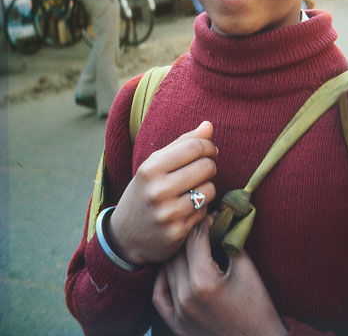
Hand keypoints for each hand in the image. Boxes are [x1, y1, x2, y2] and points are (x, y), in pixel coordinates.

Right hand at [107, 121, 216, 265]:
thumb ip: (182, 143)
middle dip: (210, 166)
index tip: (210, 151)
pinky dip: (201, 208)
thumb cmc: (145, 191)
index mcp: (151, 168)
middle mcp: (158, 190)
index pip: (194, 147)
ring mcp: (167, 213)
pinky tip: (188, 209)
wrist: (124, 236)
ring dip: (207, 188)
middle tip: (202, 171)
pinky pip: (205, 211)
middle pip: (206, 167)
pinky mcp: (177, 233)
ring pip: (209, 190)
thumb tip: (209, 125)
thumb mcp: (155, 164)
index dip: (209, 146)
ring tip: (194, 190)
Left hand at [152, 218, 286, 335]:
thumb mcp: (246, 269)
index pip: (196, 239)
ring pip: (167, 270)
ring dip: (178, 254)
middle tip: (202, 227)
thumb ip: (230, 241)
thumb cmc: (257, 306)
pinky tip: (173, 268)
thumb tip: (220, 219)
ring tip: (191, 246)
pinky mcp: (176, 326)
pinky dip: (163, 278)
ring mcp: (178, 313)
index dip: (204, 223)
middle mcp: (186, 296)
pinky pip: (159, 295)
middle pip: (179, 252)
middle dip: (191, 236)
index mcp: (204, 280)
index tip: (211, 216)